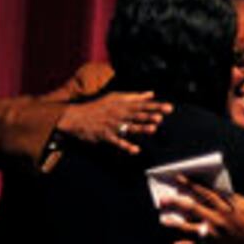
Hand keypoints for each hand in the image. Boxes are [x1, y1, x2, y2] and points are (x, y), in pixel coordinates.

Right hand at [57, 91, 171, 153]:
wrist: (75, 117)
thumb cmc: (98, 107)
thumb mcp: (114, 98)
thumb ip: (134, 97)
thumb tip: (151, 93)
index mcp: (121, 104)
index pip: (141, 104)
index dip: (155, 106)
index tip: (168, 108)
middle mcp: (118, 114)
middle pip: (136, 114)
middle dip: (149, 115)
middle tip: (162, 116)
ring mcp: (112, 125)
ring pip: (128, 126)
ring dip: (141, 128)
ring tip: (153, 129)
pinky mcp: (105, 135)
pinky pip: (116, 141)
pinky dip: (125, 145)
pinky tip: (135, 150)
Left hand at [160, 175, 243, 243]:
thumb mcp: (241, 202)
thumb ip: (224, 196)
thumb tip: (208, 190)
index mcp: (225, 205)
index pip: (203, 192)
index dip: (190, 184)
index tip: (177, 177)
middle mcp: (219, 219)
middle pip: (192, 209)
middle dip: (176, 203)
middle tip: (162, 200)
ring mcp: (217, 233)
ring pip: (192, 228)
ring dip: (176, 224)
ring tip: (163, 220)